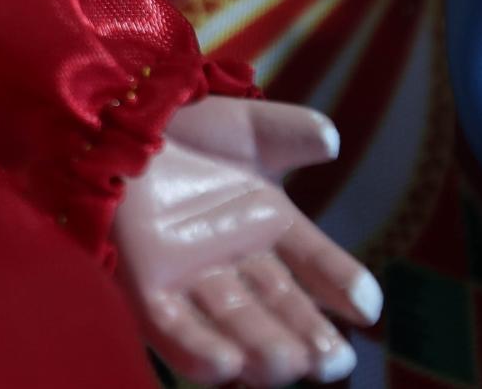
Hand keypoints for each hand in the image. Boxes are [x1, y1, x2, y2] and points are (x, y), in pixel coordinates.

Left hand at [113, 96, 381, 386]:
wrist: (114, 117)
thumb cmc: (184, 123)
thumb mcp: (243, 127)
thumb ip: (286, 132)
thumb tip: (329, 138)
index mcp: (272, 227)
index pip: (319, 265)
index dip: (342, 284)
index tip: (367, 307)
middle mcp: (238, 262)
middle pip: (282, 310)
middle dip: (309, 338)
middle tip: (335, 362)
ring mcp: (192, 278)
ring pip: (235, 327)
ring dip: (263, 351)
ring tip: (289, 363)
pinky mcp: (144, 286)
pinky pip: (172, 327)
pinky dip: (197, 349)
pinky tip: (226, 364)